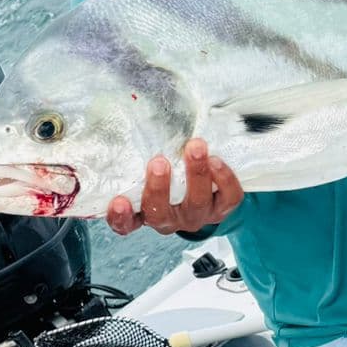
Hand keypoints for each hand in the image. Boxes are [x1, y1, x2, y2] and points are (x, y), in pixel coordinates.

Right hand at [106, 139, 242, 235]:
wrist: (198, 188)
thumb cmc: (164, 174)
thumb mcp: (143, 170)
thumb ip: (132, 158)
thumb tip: (118, 122)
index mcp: (144, 214)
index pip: (125, 224)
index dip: (121, 216)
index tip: (118, 200)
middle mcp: (169, 219)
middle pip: (160, 213)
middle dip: (159, 188)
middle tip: (158, 161)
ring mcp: (196, 216)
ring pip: (197, 203)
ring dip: (196, 174)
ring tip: (195, 147)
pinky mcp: (221, 209)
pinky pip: (228, 199)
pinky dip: (224, 179)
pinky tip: (216, 160)